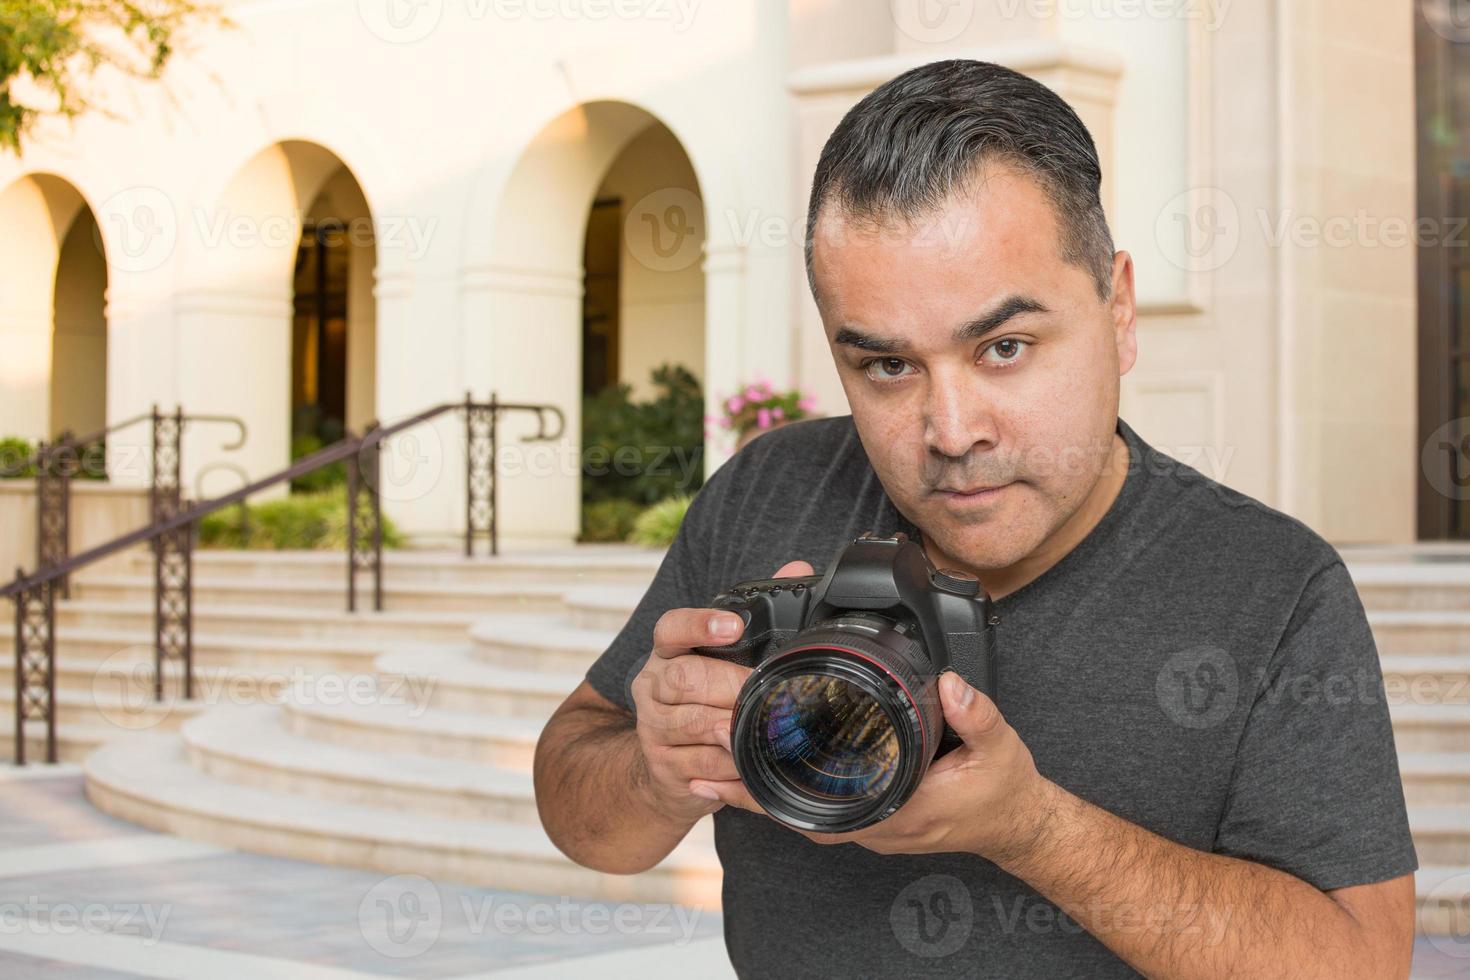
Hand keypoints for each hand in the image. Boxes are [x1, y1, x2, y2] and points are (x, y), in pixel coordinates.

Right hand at [632, 559, 814, 825]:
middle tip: (763, 692)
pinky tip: (752, 768)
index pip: (671, 628)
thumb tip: (798, 569)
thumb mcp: (726, 657)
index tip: (734, 625)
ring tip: (762, 730)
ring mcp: (654, 730)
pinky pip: (701, 770)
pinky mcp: (664, 769)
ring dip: (734, 730)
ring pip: (693, 726)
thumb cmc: (707, 699)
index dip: (700, 624)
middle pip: (684, 679)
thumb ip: (760, 613)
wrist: (667, 765)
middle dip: (730, 686)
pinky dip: (732, 772)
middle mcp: (652, 687)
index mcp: (668, 653)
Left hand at [690, 668, 1056, 864]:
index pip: (818, 808)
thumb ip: (976, 713)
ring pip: (802, 814)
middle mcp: (875, 826)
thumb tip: (950, 681)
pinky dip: (787, 793)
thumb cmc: (1002, 791)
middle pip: (795, 813)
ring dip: (763, 791)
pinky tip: (765, 769)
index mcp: (896, 811)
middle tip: (707, 755)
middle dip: (750, 788)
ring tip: (718, 762)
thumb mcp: (999, 747)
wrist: (1019, 824)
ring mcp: (871, 826)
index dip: (771, 791)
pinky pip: (819, 810)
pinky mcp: (873, 818)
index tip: (732, 765)